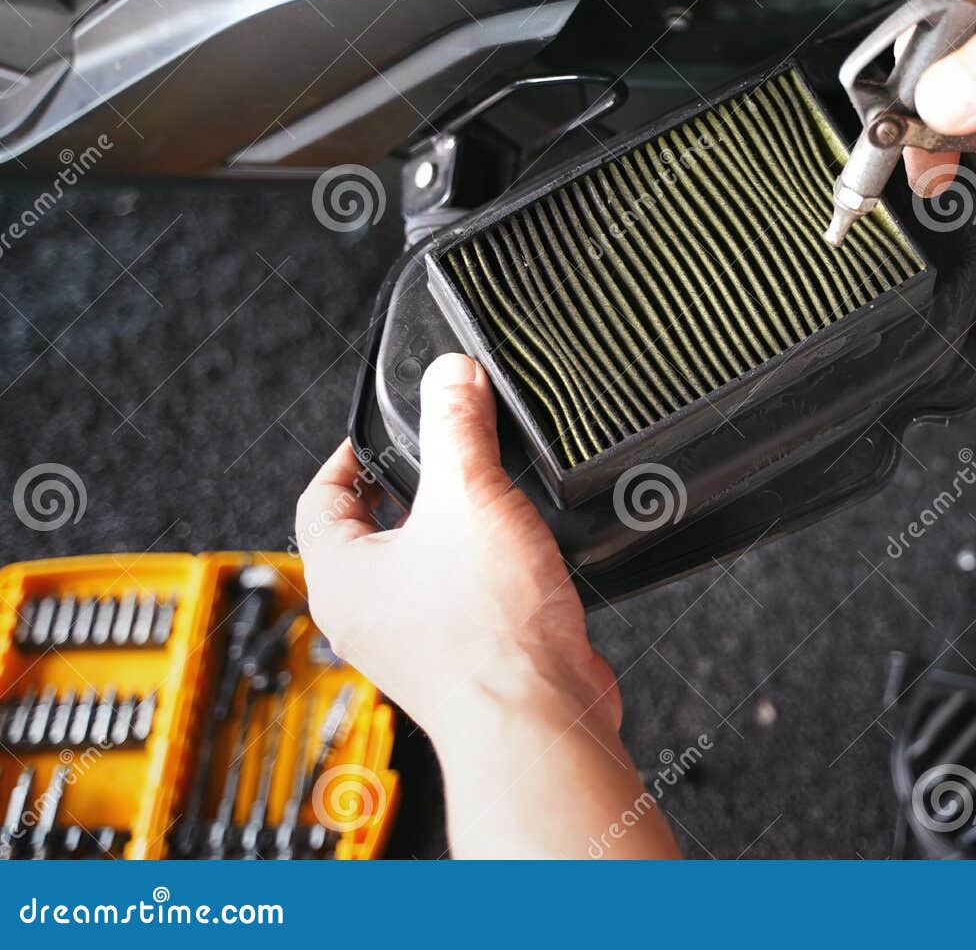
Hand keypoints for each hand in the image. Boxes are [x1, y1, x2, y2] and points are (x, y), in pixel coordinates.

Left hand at [296, 354, 678, 856]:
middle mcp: (365, 614)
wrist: (538, 718)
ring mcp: (414, 642)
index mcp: (340, 574)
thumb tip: (449, 373)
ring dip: (456, 534)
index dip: (351, 454)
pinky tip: (526, 557)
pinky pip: (465, 600)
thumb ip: (456, 424)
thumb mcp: (470, 494)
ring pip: (422, 567)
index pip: (321, 497)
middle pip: (372, 531)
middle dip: (414, 490)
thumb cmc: (488, 632)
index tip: (387, 429)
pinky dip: (490, 572)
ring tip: (492, 502)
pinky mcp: (464, 659)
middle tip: (449, 456)